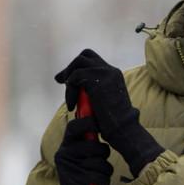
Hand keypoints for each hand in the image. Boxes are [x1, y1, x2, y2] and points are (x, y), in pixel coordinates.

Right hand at [53, 115, 111, 184]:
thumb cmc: (88, 174)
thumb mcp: (90, 154)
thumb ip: (93, 140)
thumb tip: (106, 122)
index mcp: (68, 143)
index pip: (75, 126)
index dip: (88, 122)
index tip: (99, 124)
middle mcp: (64, 152)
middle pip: (93, 145)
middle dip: (103, 153)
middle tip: (101, 160)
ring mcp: (67, 167)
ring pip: (98, 161)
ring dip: (104, 169)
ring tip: (98, 174)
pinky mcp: (72, 181)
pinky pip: (97, 176)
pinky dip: (102, 181)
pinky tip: (97, 184)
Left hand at [54, 49, 162, 176]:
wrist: (123, 129)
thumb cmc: (114, 123)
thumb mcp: (103, 101)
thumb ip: (93, 91)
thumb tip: (76, 88)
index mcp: (114, 74)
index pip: (93, 60)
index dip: (77, 67)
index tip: (66, 80)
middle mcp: (111, 70)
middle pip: (85, 55)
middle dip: (70, 67)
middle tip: (60, 81)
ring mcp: (105, 73)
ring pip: (78, 64)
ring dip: (69, 79)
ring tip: (69, 98)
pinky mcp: (97, 80)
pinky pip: (74, 77)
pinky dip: (69, 91)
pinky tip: (72, 105)